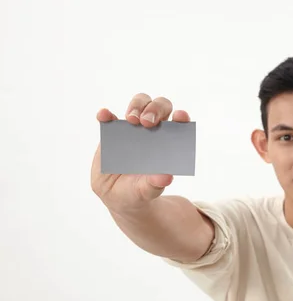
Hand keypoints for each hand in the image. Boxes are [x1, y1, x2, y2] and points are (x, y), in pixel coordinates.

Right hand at [91, 93, 190, 212]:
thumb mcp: (148, 191)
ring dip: (136, 106)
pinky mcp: (112, 132)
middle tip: (148, 122)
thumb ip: (156, 184)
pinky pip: (108, 117)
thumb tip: (166, 178)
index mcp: (169, 141)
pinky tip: (104, 116)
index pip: (179, 122)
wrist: (119, 196)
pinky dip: (106, 114)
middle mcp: (153, 129)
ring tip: (131, 120)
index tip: (180, 116)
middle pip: (159, 107)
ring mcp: (132, 129)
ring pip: (138, 105)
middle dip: (155, 109)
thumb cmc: (140, 190)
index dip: (181, 116)